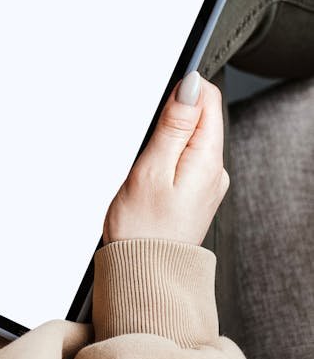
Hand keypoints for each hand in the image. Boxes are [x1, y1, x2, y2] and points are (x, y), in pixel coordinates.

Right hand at [103, 72, 229, 246]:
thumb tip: (191, 86)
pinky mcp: (196, 193)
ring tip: (147, 170)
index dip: (184, 91)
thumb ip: (174, 124)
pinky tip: (152, 179)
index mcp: (208, 159)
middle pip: (200, 118)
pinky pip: (186, 160)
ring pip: (191, 139)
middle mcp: (215, 170)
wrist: (143, 272)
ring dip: (167, 141)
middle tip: (148, 151)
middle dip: (171, 120)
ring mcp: (208, 183)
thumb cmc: (142, 228)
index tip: (161, 104)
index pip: (209, 100)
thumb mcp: (152, 167)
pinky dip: (167, 159)